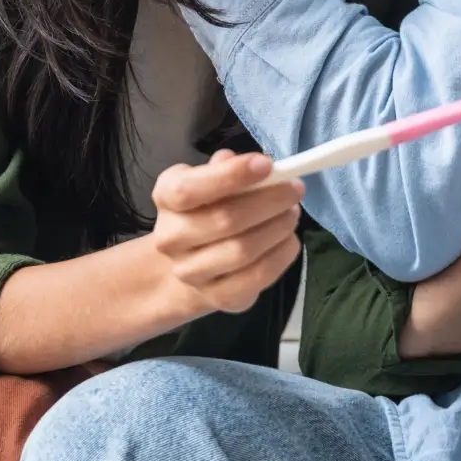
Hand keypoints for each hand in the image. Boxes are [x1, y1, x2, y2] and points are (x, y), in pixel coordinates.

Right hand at [149, 150, 303, 316]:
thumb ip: (228, 169)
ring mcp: (191, 273)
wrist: (193, 261)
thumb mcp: (210, 179)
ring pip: (242, 250)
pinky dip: (281, 255)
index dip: (231, 175)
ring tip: (292, 213)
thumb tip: (256, 163)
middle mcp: (170, 238)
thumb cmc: (207, 209)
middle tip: (294, 189)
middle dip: (268, 201)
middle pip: (224, 220)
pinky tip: (289, 240)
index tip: (267, 164)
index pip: (190, 189)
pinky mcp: (218, 297)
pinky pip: (257, 276)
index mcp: (166, 197)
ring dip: (277, 228)